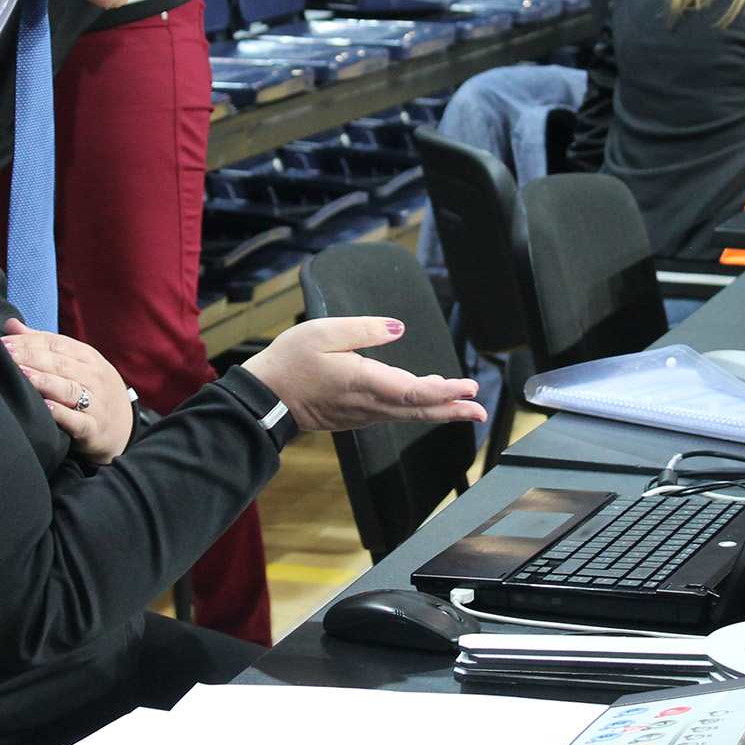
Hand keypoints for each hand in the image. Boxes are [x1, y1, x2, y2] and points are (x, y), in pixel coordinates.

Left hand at [3, 320, 133, 462]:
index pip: (56, 344)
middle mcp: (94, 377)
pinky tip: (45, 408)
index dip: (29, 342)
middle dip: (31, 358)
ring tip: (21, 376)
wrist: (123, 426)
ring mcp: (96, 403)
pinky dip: (62, 414)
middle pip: (60, 364)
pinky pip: (78, 420)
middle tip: (5, 357)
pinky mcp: (94, 429)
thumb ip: (43, 345)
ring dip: (44, 382)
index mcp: (87, 357)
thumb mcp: (75, 363)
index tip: (3, 343)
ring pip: (69, 389)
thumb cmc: (91, 390)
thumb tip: (11, 325)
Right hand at [243, 317, 485, 432]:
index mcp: (363, 382)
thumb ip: (363, 330)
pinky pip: (394, 413)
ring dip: (438, 410)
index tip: (467, 388)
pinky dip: (417, 409)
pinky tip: (427, 402)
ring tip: (465, 406)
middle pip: (419, 411)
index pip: (413, 393)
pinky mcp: (357, 416)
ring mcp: (363, 414)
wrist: (265, 396)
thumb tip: (396, 328)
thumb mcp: (323, 332)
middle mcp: (368, 404)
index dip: (444, 392)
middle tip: (480, 410)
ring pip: (408, 415)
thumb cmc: (289, 362)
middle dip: (452, 410)